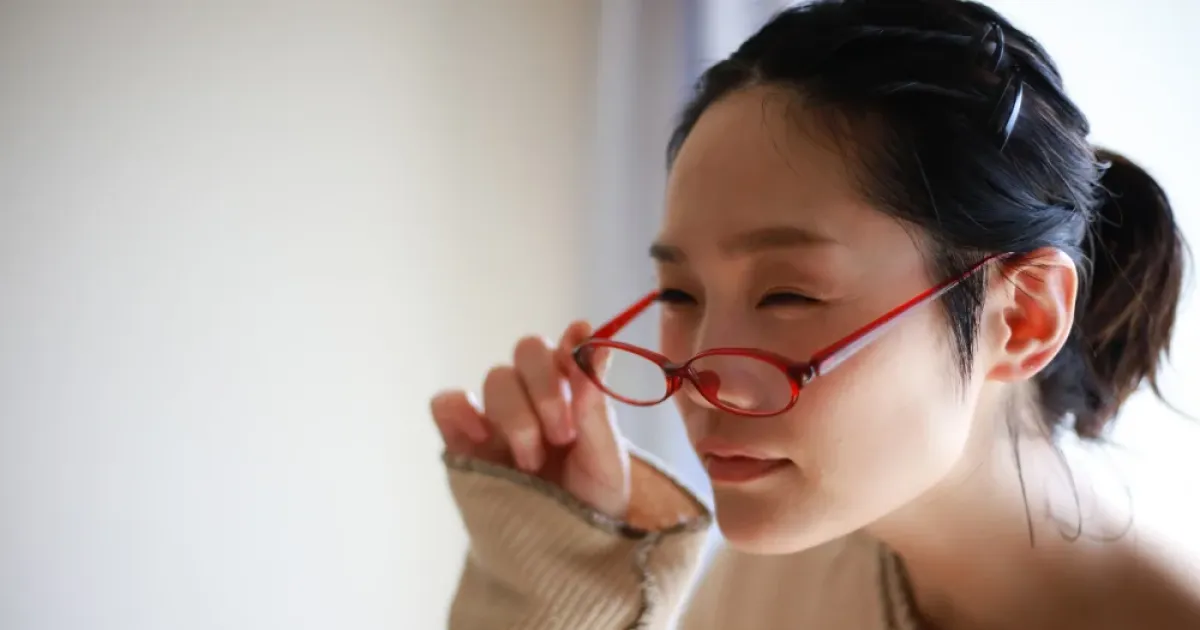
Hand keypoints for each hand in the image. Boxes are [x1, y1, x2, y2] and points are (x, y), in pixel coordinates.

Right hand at [431, 321, 630, 518]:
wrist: (559, 554)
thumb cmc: (591, 503)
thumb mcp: (607, 458)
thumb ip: (596, 403)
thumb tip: (598, 342)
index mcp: (575, 392)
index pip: (568, 346)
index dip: (573, 342)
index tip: (581, 343)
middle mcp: (535, 395)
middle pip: (528, 351)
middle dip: (546, 388)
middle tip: (562, 435)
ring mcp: (496, 416)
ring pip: (496, 378)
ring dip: (516, 416)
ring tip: (532, 462)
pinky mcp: (462, 439)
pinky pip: (447, 404)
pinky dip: (458, 409)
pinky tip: (482, 437)